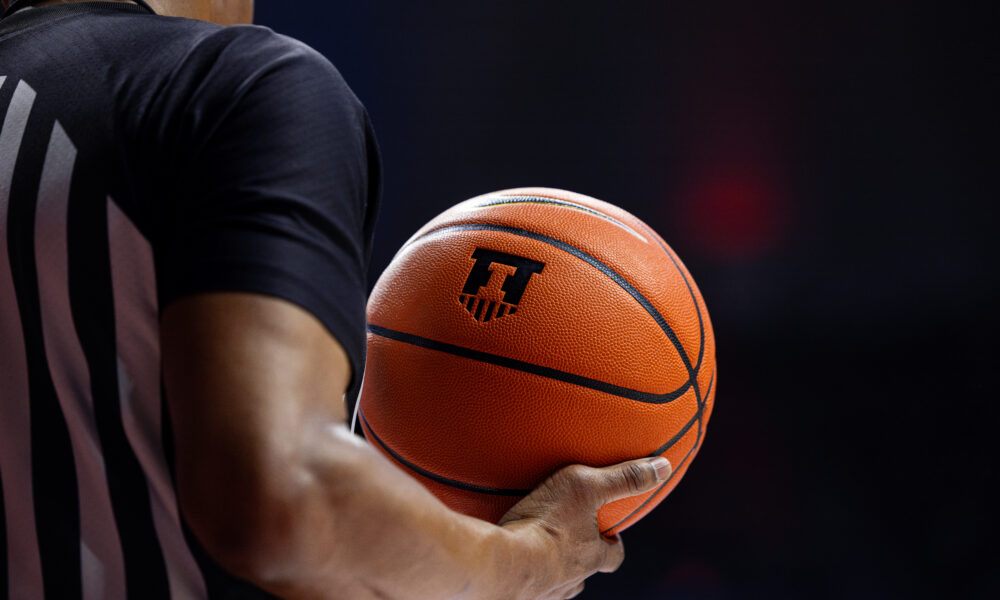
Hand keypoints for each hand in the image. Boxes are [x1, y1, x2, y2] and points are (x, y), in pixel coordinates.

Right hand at [498, 457, 671, 599]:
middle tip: (569, 538)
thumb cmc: (545, 524)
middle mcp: (573, 578)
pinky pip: (527, 585)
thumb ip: (623, 478)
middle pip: (585, 570)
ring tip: (538, 547)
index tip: (610, 532)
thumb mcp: (586, 487)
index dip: (614, 543)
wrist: (502, 562)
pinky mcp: (518, 593)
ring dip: (553, 566)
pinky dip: (525, 572)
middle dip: (581, 557)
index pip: (615, 555)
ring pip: (557, 581)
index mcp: (592, 555)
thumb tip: (662, 468)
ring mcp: (546, 590)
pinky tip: (514, 558)